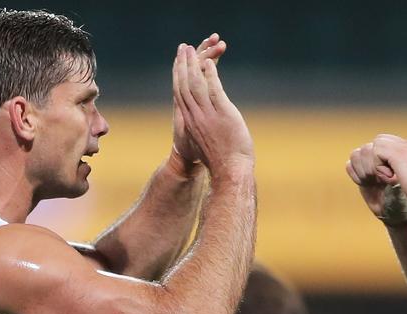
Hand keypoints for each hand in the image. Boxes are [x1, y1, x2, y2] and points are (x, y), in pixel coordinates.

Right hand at [171, 43, 253, 174]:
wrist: (229, 172)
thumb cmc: (219, 160)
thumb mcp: (204, 141)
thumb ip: (201, 128)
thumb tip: (203, 123)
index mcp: (189, 121)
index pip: (179, 93)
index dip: (178, 75)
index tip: (177, 61)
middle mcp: (195, 116)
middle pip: (184, 85)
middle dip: (182, 64)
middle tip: (183, 48)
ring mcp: (208, 115)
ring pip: (196, 85)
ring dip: (194, 64)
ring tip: (193, 49)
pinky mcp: (223, 115)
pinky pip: (214, 91)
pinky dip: (210, 75)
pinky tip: (210, 64)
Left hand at [347, 134, 406, 213]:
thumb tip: (397, 174)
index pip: (388, 142)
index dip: (382, 158)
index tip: (389, 175)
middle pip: (380, 140)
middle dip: (377, 158)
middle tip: (385, 176)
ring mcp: (405, 148)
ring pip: (376, 145)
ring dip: (377, 164)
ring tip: (389, 179)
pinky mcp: (398, 155)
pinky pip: (375, 154)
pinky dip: (378, 169)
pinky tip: (389, 180)